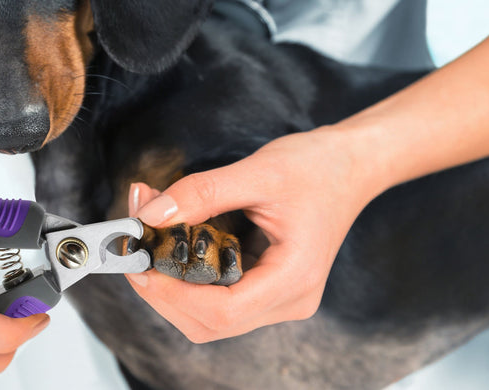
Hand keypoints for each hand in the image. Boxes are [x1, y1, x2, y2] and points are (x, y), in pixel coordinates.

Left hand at [125, 127, 381, 342]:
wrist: (350, 165)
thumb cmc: (316, 167)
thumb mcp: (257, 172)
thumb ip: (201, 194)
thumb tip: (150, 215)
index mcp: (294, 279)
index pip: (222, 311)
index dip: (172, 294)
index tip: (140, 262)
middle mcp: (290, 300)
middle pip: (210, 322)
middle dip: (165, 290)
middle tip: (137, 248)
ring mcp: (280, 298)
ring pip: (210, 316)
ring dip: (173, 284)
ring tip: (153, 238)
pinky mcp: (268, 287)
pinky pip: (220, 298)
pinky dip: (189, 277)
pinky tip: (176, 244)